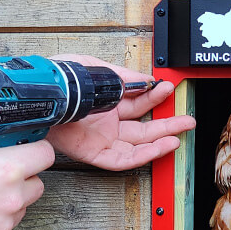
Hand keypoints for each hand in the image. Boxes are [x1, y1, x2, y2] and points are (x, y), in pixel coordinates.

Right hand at [0, 124, 54, 229]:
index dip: (36, 150)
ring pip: (21, 207)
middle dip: (24, 178)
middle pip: (37, 183)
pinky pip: (3, 228)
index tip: (27, 150)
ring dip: (10, 201)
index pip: (45, 154)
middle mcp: (13, 197)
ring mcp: (5, 222)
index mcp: (9, 168)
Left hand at [46, 54, 195, 170]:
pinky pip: (122, 159)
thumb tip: (148, 81)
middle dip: (167, 124)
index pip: (138, 103)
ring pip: (137, 145)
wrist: (43, 95)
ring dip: (159, 141)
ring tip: (179, 135)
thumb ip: (124, 77)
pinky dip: (143, 155)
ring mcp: (100, 138)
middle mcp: (106, 122)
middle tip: (187, 120)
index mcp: (106, 102)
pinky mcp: (93, 153)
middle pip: (143, 127)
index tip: (169, 90)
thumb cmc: (61, 80)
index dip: (156, 98)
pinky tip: (160, 147)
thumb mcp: (98, 70)